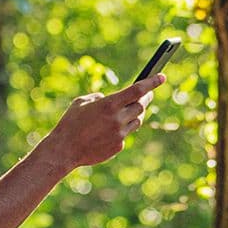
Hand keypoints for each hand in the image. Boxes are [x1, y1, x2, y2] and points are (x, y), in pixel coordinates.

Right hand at [40, 74, 162, 168]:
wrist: (64, 150)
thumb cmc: (70, 123)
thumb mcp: (81, 102)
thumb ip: (98, 97)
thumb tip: (107, 98)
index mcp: (109, 104)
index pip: (138, 90)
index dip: (152, 82)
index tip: (162, 77)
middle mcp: (118, 119)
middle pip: (141, 106)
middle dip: (144, 100)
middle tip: (147, 95)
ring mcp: (119, 134)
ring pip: (137, 121)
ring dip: (134, 115)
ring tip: (127, 112)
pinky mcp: (118, 147)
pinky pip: (125, 135)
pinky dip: (121, 130)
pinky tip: (110, 131)